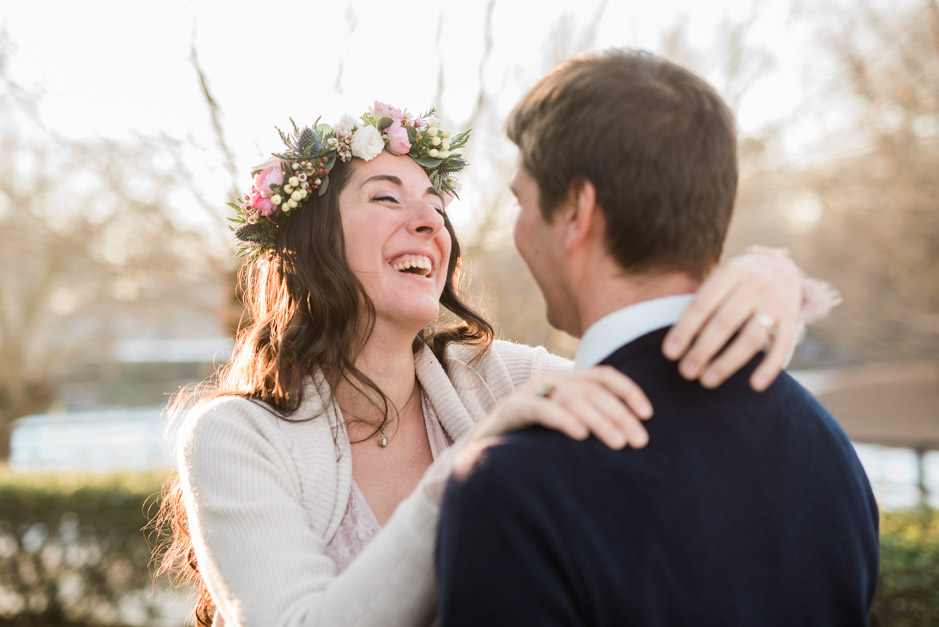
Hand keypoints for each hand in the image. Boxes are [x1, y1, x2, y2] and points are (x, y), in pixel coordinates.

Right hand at [470, 366, 653, 448]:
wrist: (480, 454)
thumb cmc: (530, 444)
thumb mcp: (564, 428)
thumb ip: (589, 422)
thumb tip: (632, 434)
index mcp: (565, 381)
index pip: (604, 376)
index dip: (629, 392)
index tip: (649, 415)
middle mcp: (548, 381)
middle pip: (592, 390)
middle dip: (620, 414)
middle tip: (639, 441)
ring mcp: (528, 393)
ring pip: (571, 398)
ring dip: (599, 420)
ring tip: (618, 443)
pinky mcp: (510, 410)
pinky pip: (540, 409)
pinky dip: (562, 419)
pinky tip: (580, 435)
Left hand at [662, 247, 802, 391]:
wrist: (782, 266)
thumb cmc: (736, 281)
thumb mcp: (720, 279)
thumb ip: (702, 304)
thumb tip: (675, 343)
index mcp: (731, 271)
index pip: (702, 304)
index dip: (685, 330)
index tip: (670, 353)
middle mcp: (755, 284)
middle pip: (725, 322)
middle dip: (703, 350)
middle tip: (685, 372)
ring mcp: (776, 302)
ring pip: (751, 337)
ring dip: (728, 362)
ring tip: (707, 380)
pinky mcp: (792, 318)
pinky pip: (783, 346)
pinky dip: (769, 368)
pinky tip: (754, 386)